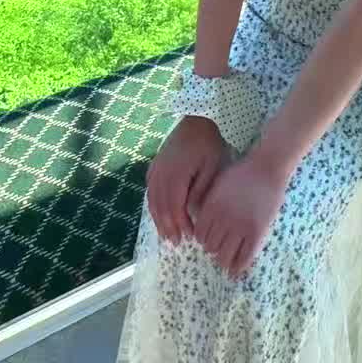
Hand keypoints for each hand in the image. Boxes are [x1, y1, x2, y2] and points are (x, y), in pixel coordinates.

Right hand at [146, 116, 230, 244]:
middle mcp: (161, 174)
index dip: (180, 224)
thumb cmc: (208, 143)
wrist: (196, 120)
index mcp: (176, 175)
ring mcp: (156, 169)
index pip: (175, 207)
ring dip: (158, 219)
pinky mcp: (155, 165)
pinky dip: (153, 204)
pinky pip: (150, 189)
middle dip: (168, 226)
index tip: (189, 235)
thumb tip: (192, 213)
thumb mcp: (212, 167)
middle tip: (176, 242)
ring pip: (153, 200)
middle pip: (161, 206)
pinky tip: (158, 212)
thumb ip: (201, 190)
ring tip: (166, 233)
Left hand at [193, 153, 288, 278]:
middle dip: (213, 248)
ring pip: (224, 256)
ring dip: (224, 259)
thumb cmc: (242, 173)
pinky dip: (238, 268)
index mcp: (212, 206)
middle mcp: (224, 218)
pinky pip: (244, 258)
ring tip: (227, 257)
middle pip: (210, 247)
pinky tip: (236, 271)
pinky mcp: (257, 233)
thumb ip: (208, 204)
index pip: (199, 235)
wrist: (267, 167)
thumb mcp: (219, 185)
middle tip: (220, 246)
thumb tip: (200, 226)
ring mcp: (241, 226)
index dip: (203, 238)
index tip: (209, 238)